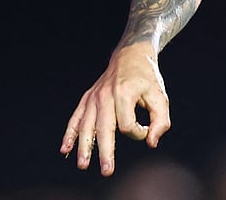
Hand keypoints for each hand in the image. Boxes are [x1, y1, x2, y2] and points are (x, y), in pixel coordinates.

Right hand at [59, 43, 170, 175]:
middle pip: (104, 128)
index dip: (138, 133)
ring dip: (84, 147)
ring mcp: (94, 97)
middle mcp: (106, 95)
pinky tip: (65, 149)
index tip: (145, 131)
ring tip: (83, 165)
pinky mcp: (87, 99)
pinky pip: (76, 118)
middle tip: (107, 171)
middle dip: (105, 151)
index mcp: (125, 93)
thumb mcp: (160, 96)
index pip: (128, 124)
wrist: (131, 55)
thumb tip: (151, 143)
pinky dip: (70, 134)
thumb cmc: (148, 78)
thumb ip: (161, 120)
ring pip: (86, 126)